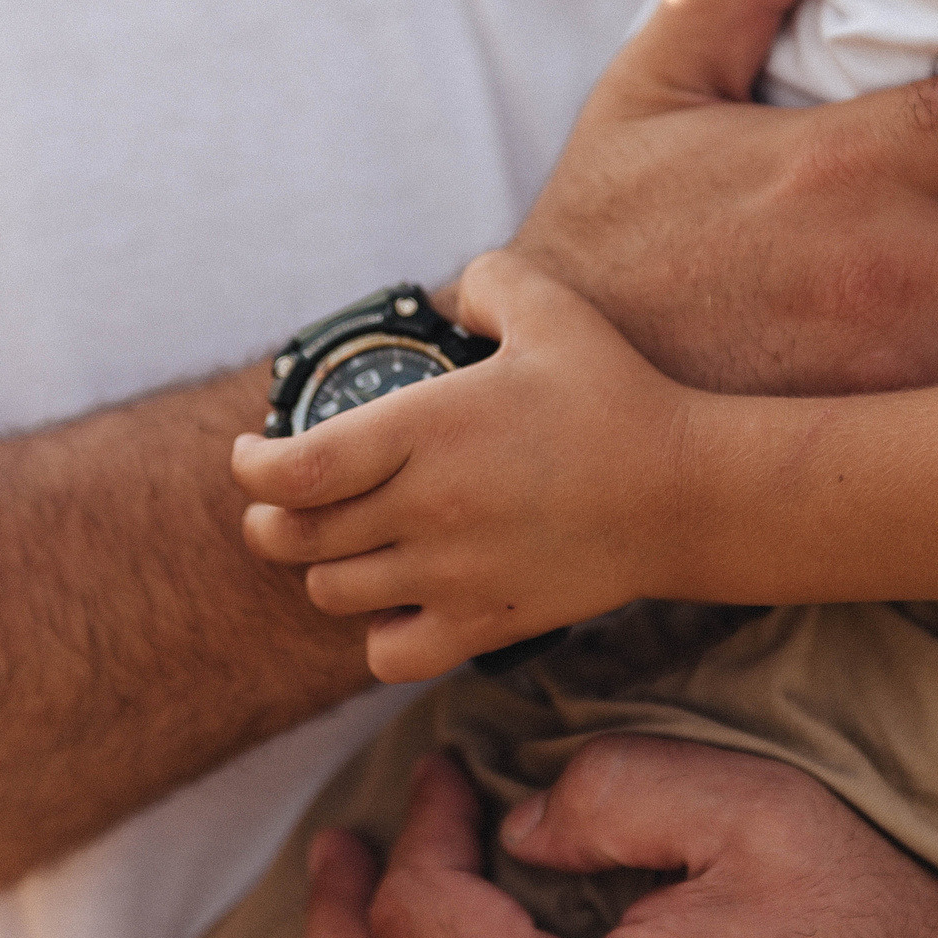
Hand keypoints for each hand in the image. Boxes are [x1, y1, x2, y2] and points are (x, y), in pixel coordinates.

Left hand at [233, 253, 690, 681]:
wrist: (686, 492)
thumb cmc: (617, 398)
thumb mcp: (552, 311)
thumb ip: (488, 283)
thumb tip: (457, 293)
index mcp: (424, 431)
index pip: (292, 470)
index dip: (251, 467)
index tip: (254, 454)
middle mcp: (424, 508)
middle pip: (294, 538)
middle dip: (270, 521)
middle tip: (282, 504)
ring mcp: (450, 574)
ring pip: (332, 592)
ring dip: (324, 568)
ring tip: (343, 546)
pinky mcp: (483, 624)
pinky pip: (389, 653)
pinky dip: (377, 633)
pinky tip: (396, 602)